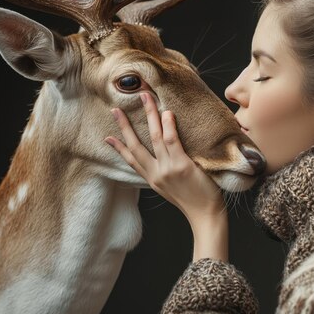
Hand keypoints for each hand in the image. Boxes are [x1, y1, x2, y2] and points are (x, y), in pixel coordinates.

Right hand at [104, 92, 227, 260]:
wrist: (205, 217)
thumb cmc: (195, 202)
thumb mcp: (172, 190)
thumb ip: (165, 175)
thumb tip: (166, 162)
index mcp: (152, 180)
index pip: (131, 160)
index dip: (118, 148)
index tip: (107, 137)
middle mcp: (156, 173)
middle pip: (136, 145)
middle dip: (125, 125)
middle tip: (115, 108)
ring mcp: (167, 168)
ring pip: (154, 136)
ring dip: (149, 114)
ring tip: (144, 97)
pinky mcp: (182, 165)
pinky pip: (172, 140)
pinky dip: (168, 125)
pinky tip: (166, 112)